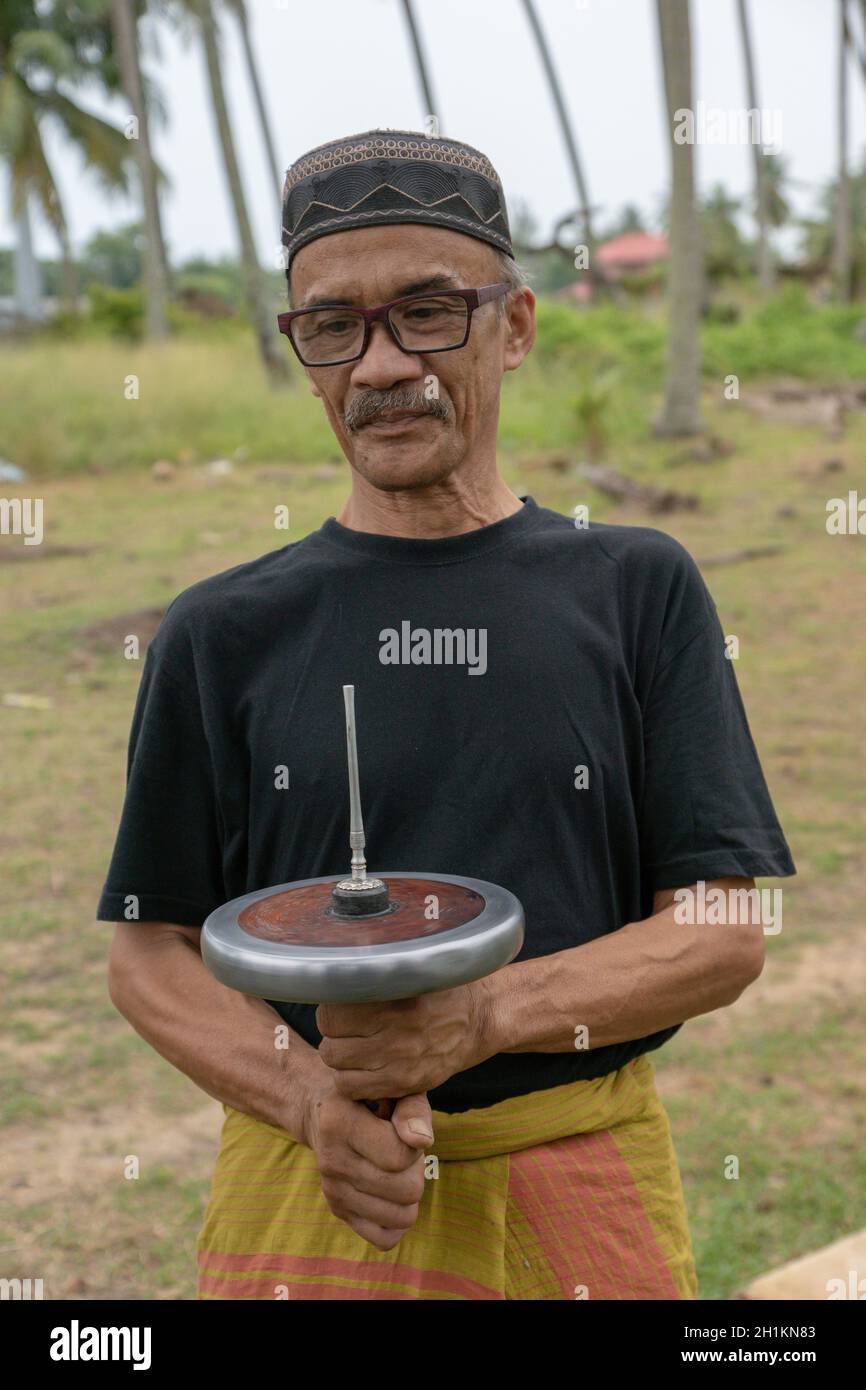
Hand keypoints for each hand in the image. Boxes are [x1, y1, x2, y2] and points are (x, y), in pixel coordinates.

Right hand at [302, 1064, 432, 1250]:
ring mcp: (332, 1190)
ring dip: (410, 1193)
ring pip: (402, 1217)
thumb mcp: (392, 1088)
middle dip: (416, 1169)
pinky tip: (392, 1193)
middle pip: (406, 1190)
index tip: (404, 1129)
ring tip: (396, 1168)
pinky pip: (385, 1238)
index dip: (415, 1144)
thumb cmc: (369, 1095)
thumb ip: (412, 1108)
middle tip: (403, 1149)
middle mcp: (331, 1160)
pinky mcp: (337, 1210)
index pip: (399, 1157)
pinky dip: (398, 1221)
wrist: (322, 1109)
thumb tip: (422, 1141)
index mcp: (339, 1122)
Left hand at [316, 981, 493, 1101]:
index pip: (331, 1014)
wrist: (479, 1018)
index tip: (341, 1007)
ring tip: (355, 1046)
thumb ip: (375, 973)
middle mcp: (396, 1030)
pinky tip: (365, 1065)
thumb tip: (333, 971)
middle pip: (331, 1042)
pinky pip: (354, 1088)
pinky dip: (352, 1079)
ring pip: (338, 1067)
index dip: (331, 1010)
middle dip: (334, 1034)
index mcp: (393, 997)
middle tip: (348, 1028)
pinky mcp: (405, 1083)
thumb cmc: (438, 989)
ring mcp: (400, 1061)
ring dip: (341, 1057)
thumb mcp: (411, 969)